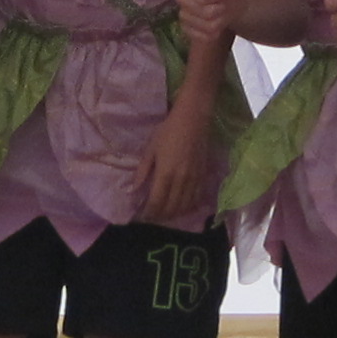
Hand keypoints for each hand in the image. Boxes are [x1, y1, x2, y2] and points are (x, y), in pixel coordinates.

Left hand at [136, 100, 210, 222]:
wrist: (193, 119)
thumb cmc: (168, 131)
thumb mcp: (150, 149)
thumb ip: (143, 171)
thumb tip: (133, 189)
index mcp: (165, 173)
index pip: (156, 202)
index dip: (149, 213)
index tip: (142, 217)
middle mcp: (181, 180)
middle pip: (171, 207)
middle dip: (160, 216)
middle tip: (152, 218)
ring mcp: (194, 179)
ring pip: (184, 206)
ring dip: (174, 214)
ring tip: (165, 215)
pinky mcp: (203, 176)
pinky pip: (196, 198)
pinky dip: (188, 207)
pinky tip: (182, 208)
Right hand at [175, 0, 236, 50]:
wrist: (231, 1)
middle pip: (206, 13)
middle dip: (220, 9)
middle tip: (224, 2)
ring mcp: (183, 16)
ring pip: (206, 25)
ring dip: (219, 20)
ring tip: (221, 12)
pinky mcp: (187, 30)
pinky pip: (203, 36)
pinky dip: (214, 33)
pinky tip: (217, 25)